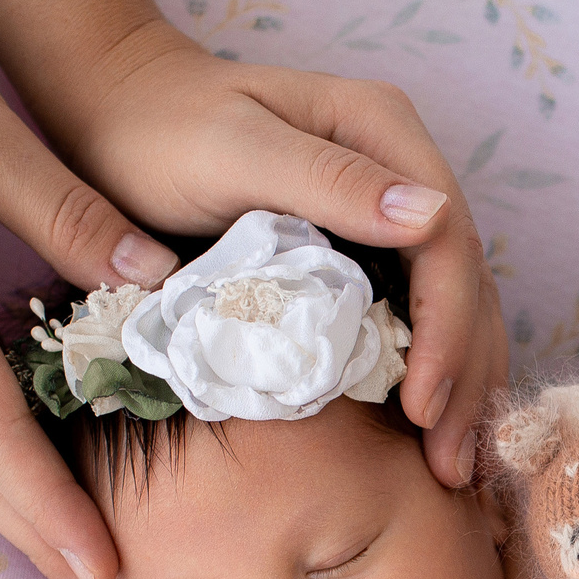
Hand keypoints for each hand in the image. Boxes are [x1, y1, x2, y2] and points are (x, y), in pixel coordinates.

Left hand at [48, 24, 506, 485]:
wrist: (112, 110)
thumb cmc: (157, 130)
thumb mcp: (235, 152)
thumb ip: (329, 181)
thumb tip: (432, 214)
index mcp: (384, 129)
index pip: (447, 245)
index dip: (447, 333)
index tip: (424, 409)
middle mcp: (401, 167)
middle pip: (465, 283)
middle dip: (467, 378)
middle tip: (450, 469)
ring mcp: (388, 211)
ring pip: (455, 306)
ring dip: (462, 388)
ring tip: (450, 469)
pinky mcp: (366, 249)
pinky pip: (418, 316)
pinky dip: (432, 374)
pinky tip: (430, 431)